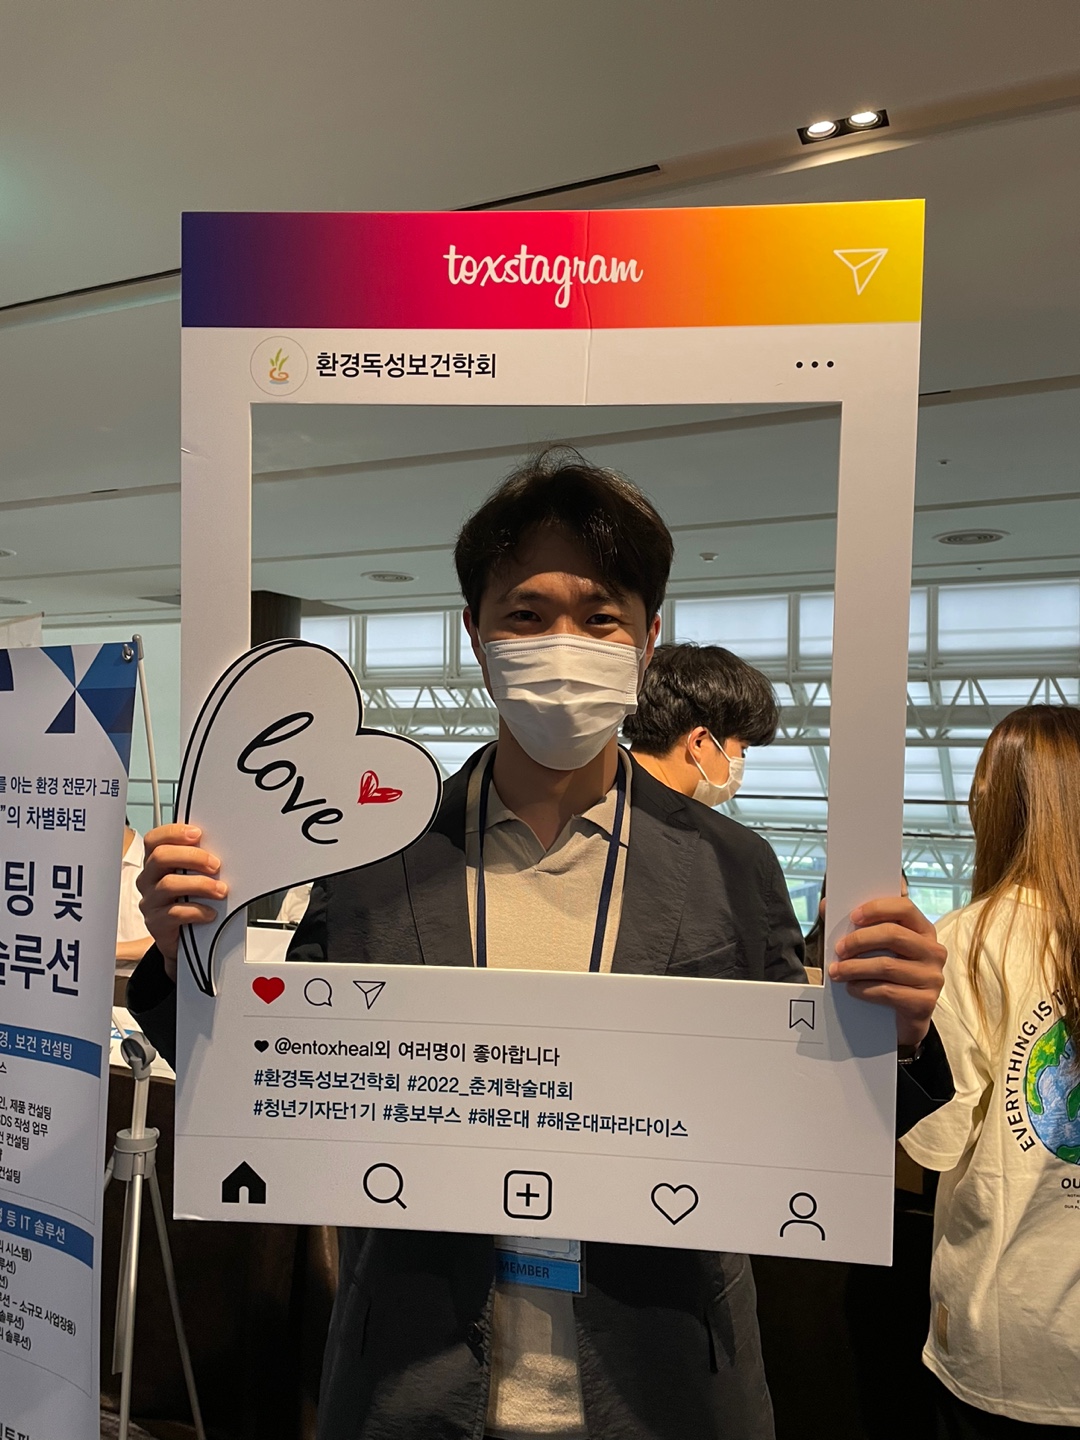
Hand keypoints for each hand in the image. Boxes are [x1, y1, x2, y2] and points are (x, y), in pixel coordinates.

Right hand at [136, 825, 226, 982]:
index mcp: (156, 863)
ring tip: (220, 891)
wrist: (182, 940)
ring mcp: (151, 902)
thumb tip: (225, 848)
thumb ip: (199, 862)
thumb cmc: (189, 901)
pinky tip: (210, 913)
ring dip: (200, 884)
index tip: (198, 833)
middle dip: (192, 856)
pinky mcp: (156, 923)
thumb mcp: (192, 877)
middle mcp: (149, 880)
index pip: (154, 839)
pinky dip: (197, 910)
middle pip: (160, 857)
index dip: (174, 832)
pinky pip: (174, 913)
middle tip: (215, 865)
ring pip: (168, 884)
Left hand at [829, 896, 945, 1050]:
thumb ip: (856, 925)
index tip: (853, 917)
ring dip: (855, 968)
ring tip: (836, 972)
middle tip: (839, 949)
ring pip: (887, 965)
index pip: (905, 908)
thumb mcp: (875, 949)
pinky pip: (888, 991)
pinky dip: (863, 989)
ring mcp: (932, 977)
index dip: (877, 908)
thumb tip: (827, 906)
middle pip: (894, 935)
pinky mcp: (925, 1002)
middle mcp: (933, 951)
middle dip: (860, 940)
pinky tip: (851, 988)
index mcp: (922, 931)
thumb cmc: (886, 977)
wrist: (900, 1019)